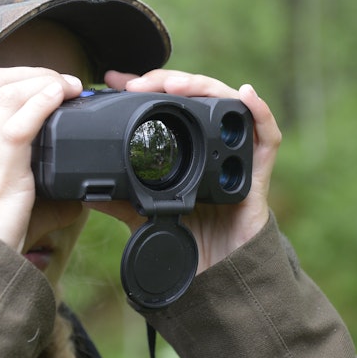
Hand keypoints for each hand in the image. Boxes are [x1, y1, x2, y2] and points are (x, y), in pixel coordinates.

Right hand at [0, 68, 82, 249]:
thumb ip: (12, 189)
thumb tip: (69, 199)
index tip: (25, 84)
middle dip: (27, 74)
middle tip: (57, 82)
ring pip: (4, 95)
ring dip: (41, 82)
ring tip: (67, 87)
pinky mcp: (0, 174)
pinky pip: (18, 126)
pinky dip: (42, 103)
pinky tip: (59, 98)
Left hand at [95, 69, 281, 273]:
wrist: (213, 277)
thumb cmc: (188, 241)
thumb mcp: (145, 216)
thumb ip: (122, 201)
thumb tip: (89, 191)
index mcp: (187, 148)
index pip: (170, 104)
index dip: (148, 85)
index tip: (116, 80)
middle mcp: (213, 145)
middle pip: (198, 97)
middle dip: (168, 82)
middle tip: (138, 84)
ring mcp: (236, 156)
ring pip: (227, 105)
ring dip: (202, 87)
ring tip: (176, 85)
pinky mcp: (257, 173)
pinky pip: (267, 136)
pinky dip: (259, 111)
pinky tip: (244, 94)